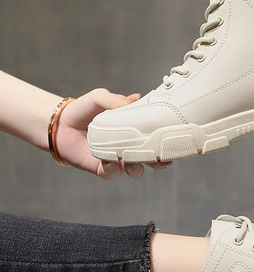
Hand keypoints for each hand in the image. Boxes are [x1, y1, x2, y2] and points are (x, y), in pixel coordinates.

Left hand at [55, 88, 171, 178]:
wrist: (59, 124)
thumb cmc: (83, 110)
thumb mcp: (99, 98)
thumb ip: (116, 100)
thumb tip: (136, 98)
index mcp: (135, 131)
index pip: (156, 138)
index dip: (166, 142)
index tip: (175, 141)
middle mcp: (130, 148)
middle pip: (152, 159)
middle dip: (160, 161)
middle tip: (163, 158)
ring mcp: (118, 160)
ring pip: (136, 170)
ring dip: (138, 165)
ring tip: (131, 156)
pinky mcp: (103, 169)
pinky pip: (114, 173)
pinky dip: (114, 167)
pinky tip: (109, 158)